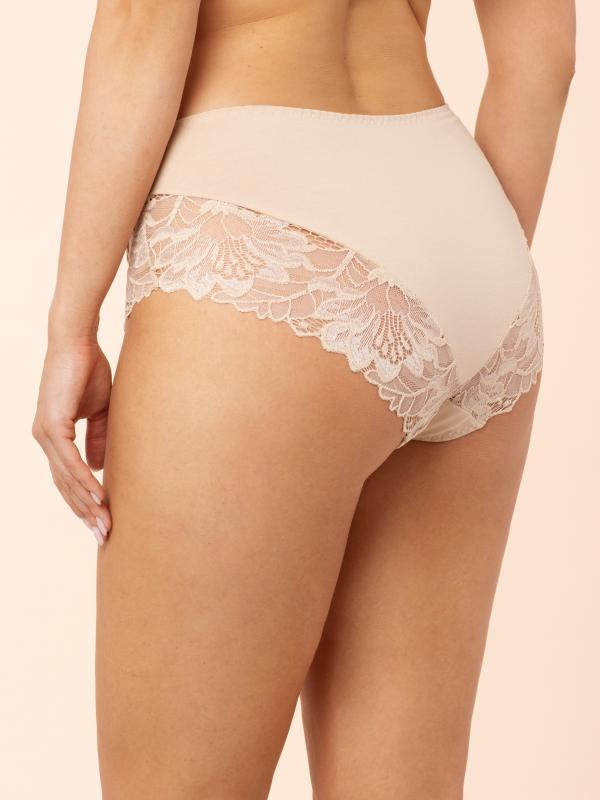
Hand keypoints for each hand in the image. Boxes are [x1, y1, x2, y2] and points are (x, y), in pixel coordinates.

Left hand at [32, 336, 112, 544]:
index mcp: (54, 437)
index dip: (84, 501)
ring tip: (105, 524)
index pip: (67, 478)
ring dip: (87, 504)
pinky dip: (84, 481)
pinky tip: (99, 497)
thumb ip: (98, 439)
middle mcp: (45, 439)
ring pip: (66, 479)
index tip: (102, 521)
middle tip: (104, 535)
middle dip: (86, 513)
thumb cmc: (89, 371)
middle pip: (65, 486)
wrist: (77, 342)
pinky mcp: (53, 425)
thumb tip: (99, 467)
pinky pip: (69, 462)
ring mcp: (45, 433)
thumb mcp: (100, 411)